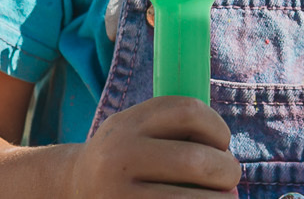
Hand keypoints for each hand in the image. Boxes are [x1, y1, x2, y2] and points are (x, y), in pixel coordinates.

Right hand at [74, 96, 239, 195]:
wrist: (72, 189)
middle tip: (231, 177)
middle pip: (194, 159)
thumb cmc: (123, 160)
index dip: (217, 127)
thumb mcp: (135, 131)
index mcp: (128, 123)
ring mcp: (118, 194)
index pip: (188, 112)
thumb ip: (173, 130)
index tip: (223, 143)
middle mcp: (120, 156)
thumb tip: (228, 159)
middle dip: (225, 170)